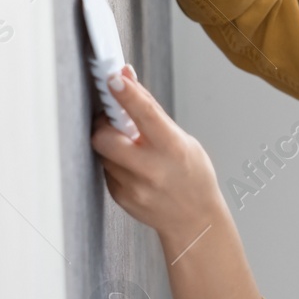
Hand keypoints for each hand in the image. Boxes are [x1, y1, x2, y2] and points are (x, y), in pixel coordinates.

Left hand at [90, 63, 222, 238]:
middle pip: (105, 137)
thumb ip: (152, 111)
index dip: (126, 93)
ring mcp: (134, 187)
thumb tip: (127, 78)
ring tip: (131, 148)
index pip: (144, 114)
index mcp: (172, 149)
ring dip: (111, 143)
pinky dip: (115, 163)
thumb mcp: (183, 140)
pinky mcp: (121, 197)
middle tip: (112, 118)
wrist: (195, 221)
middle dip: (103, 123)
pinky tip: (134, 167)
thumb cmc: (193, 176)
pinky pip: (107, 170)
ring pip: (103, 152)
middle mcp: (151, 169)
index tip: (113, 77)